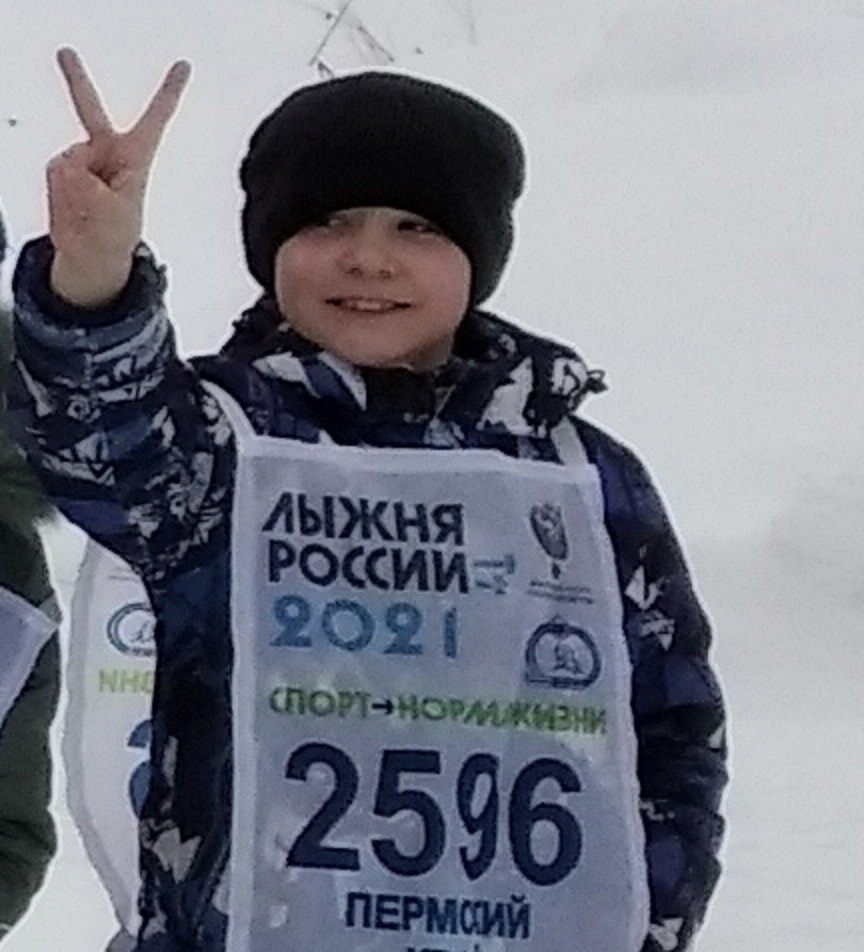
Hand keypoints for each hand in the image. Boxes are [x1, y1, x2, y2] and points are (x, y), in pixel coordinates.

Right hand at [48, 47, 190, 307]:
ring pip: (68, 161)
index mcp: (135, 159)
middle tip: (65, 51)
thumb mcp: (114, 217)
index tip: (185, 64)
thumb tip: (71, 168)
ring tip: (88, 214)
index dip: (169, 92)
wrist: (90, 258)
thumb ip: (89, 189)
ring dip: (75, 191)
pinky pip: (55, 174)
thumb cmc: (114, 238)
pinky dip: (61, 195)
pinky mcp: (60, 170)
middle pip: (90, 110)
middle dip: (76, 80)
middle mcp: (105, 152)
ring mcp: (81, 160)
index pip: (155, 120)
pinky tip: (73, 211)